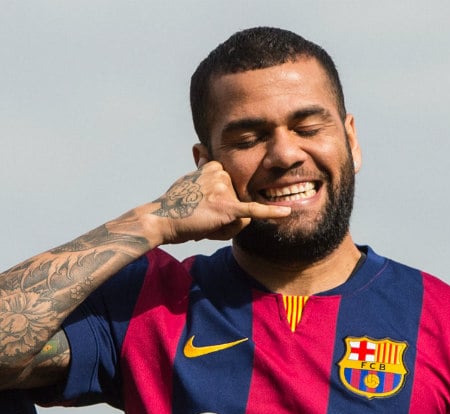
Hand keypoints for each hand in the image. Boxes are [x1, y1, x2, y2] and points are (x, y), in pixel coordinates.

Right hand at [149, 162, 289, 244]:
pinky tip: (287, 212)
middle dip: (225, 221)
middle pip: (240, 206)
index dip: (221, 208)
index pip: (234, 193)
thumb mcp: (189, 179)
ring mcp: (224, 190)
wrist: (162, 220)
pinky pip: (253, 211)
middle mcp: (222, 174)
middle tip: (202, 219)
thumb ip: (201, 166)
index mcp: (216, 167)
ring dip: (224, 230)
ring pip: (241, 220)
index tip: (201, 209)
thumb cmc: (175, 205)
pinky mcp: (227, 207)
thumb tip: (200, 147)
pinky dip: (271, 212)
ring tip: (204, 225)